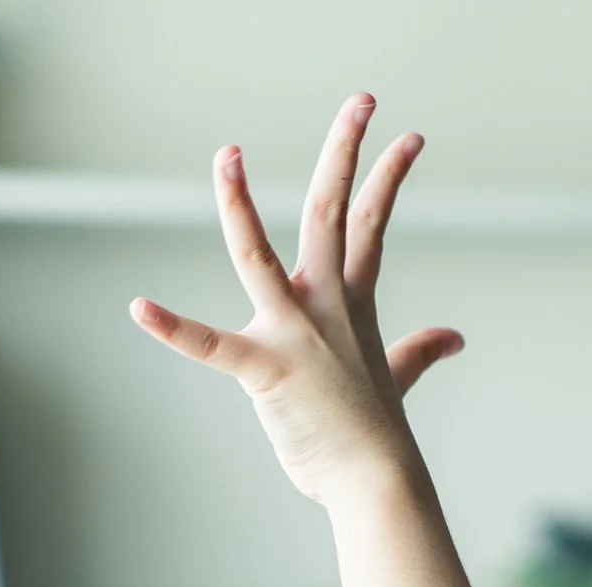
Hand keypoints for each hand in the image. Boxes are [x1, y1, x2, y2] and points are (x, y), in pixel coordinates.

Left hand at [128, 93, 463, 504]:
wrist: (374, 482)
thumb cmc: (374, 434)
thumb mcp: (397, 378)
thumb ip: (418, 351)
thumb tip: (451, 338)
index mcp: (350, 303)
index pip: (372, 224)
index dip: (389, 176)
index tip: (409, 136)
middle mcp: (324, 306)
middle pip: (331, 212)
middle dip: (346, 151)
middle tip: (363, 99)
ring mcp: (293, 334)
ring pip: (259, 256)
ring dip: (239, 205)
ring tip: (228, 155)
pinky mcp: (264, 370)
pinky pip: (212, 345)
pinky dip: (173, 328)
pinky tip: (139, 306)